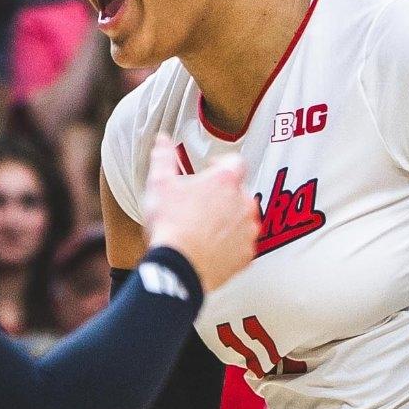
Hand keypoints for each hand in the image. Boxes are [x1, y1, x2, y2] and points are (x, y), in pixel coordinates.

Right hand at [141, 148, 262, 291]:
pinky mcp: (247, 254)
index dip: (221, 164)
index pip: (235, 161)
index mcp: (225, 181)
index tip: (210, 170)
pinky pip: (244, 244)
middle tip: (201, 204)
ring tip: (206, 228)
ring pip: (244, 218)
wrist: (179, 267)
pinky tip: (213, 247)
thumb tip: (163, 141)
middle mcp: (243, 203)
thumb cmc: (170, 226)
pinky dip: (232, 244)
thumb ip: (163, 158)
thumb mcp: (159, 185)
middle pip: (239, 191)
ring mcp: (248, 230)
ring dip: (229, 219)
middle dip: (222, 195)